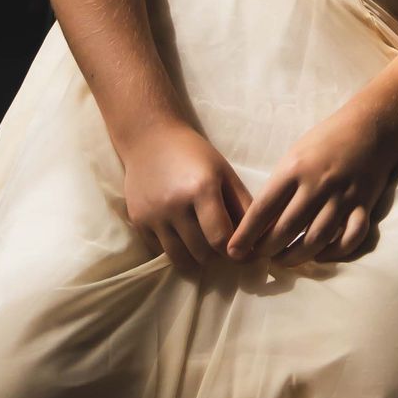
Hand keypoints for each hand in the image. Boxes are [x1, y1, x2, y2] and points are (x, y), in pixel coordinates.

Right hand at [121, 118, 249, 271]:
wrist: (150, 138)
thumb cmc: (194, 154)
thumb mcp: (225, 173)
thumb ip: (243, 206)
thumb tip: (259, 239)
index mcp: (202, 188)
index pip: (221, 239)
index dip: (236, 251)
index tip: (242, 252)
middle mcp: (175, 204)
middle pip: (202, 253)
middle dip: (217, 255)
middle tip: (223, 247)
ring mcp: (154, 214)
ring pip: (180, 258)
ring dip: (196, 258)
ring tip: (204, 245)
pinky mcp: (138, 220)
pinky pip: (160, 251)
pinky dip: (175, 250)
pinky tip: (182, 236)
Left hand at [223, 105, 394, 264]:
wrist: (370, 127)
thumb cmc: (326, 140)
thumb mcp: (295, 155)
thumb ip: (280, 185)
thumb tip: (261, 221)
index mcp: (294, 169)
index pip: (263, 209)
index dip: (246, 234)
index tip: (234, 250)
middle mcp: (317, 185)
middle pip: (286, 230)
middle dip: (268, 250)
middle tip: (259, 257)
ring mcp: (342, 197)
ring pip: (315, 240)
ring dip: (296, 257)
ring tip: (283, 261)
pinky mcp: (364, 206)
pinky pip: (350, 239)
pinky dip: (334, 253)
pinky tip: (320, 256)